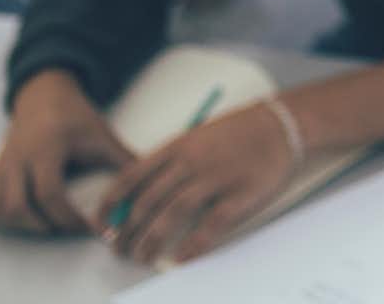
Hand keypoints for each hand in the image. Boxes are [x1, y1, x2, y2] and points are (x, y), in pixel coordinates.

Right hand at [0, 71, 137, 235]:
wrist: (44, 93)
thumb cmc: (73, 115)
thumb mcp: (102, 135)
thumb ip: (124, 162)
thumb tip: (147, 187)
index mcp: (46, 149)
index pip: (49, 193)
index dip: (68, 218)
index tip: (89, 226)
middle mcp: (18, 159)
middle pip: (16, 206)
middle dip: (43, 225)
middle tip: (65, 226)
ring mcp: (2, 165)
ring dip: (18, 224)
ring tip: (44, 221)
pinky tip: (17, 214)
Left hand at [101, 104, 298, 264]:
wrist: (282, 125)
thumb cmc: (237, 132)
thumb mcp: (195, 137)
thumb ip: (169, 163)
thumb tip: (139, 198)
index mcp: (176, 146)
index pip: (130, 177)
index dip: (110, 205)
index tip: (101, 225)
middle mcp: (191, 162)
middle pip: (147, 202)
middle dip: (127, 231)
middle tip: (120, 249)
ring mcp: (216, 178)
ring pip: (172, 215)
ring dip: (151, 241)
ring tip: (141, 257)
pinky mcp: (241, 195)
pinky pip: (211, 225)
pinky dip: (193, 244)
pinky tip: (180, 258)